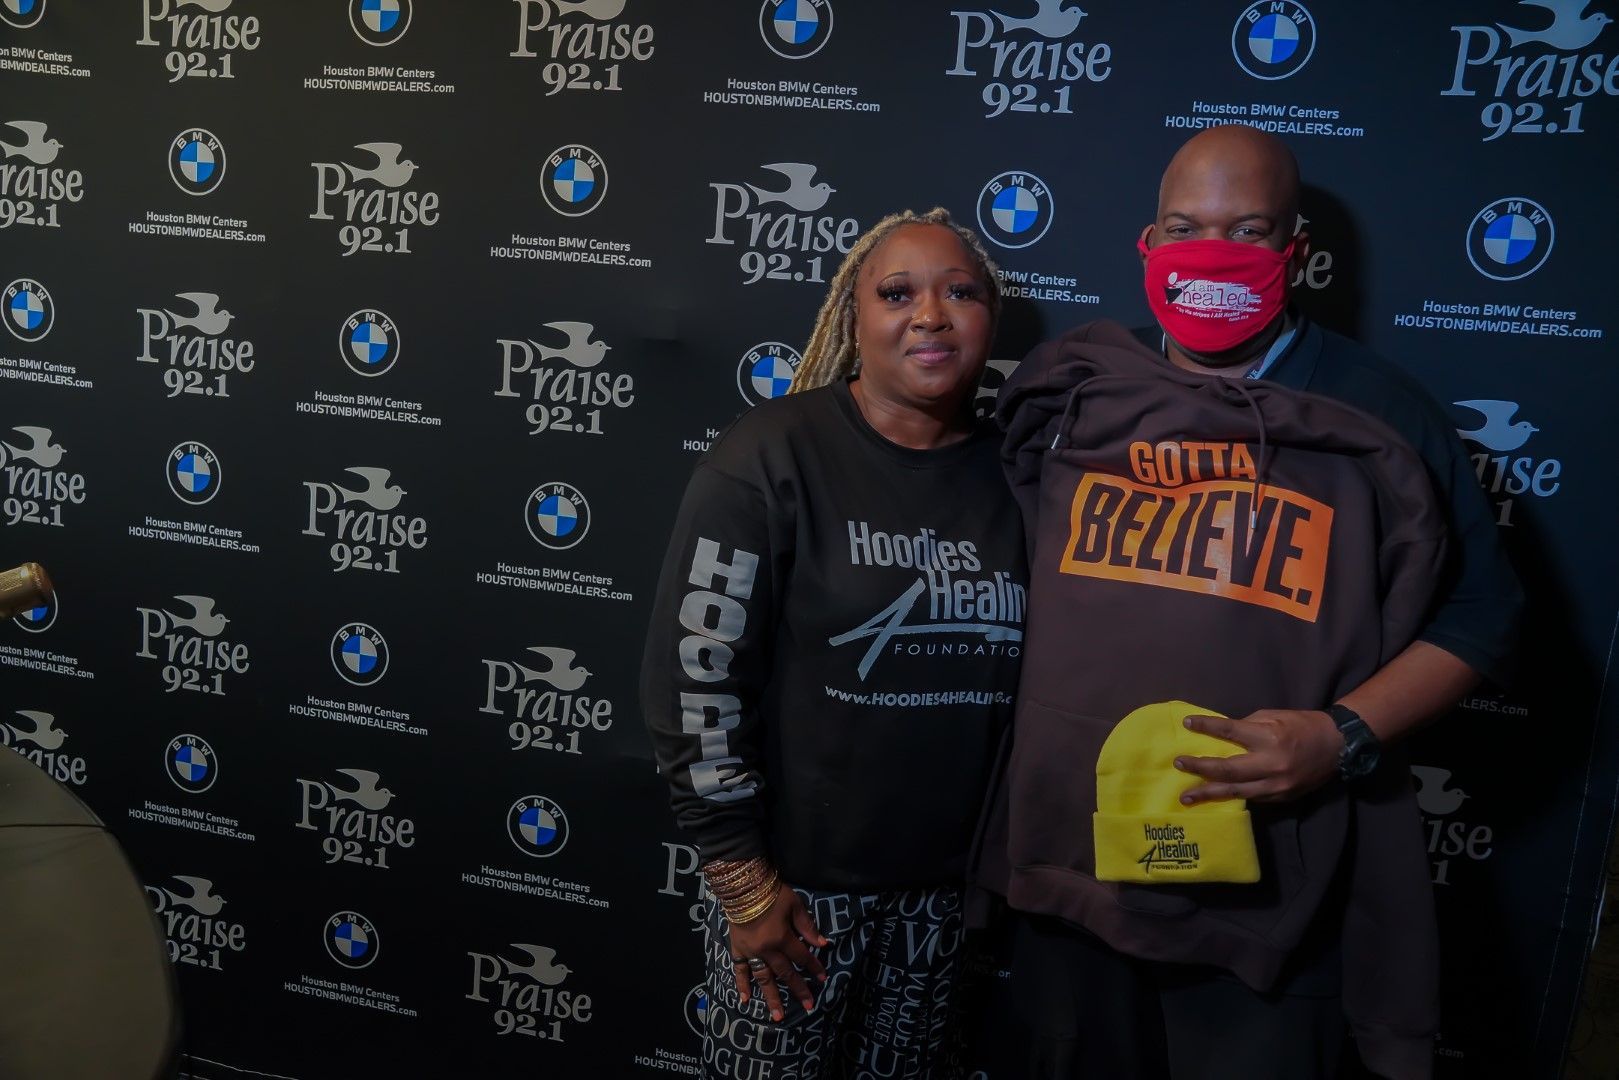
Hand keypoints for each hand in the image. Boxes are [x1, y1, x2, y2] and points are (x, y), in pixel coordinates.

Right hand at [726, 882, 829, 1021]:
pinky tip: (745, 1000)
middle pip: (785, 973)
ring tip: (778, 1016)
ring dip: (772, 997)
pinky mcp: (737, 949)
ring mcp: (750, 952)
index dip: (814, 966)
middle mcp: (766, 950)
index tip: (822, 978)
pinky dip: (741, 985)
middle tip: (808, 1006)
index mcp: (781, 938)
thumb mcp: (794, 905)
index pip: (802, 956)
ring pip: (763, 978)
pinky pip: (739, 970)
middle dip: (798, 989)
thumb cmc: (772, 893)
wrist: (742, 886)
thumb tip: (822, 944)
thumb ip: (807, 926)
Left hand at [1173, 709, 1341, 804]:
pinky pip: (1251, 798)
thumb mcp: (1273, 716)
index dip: (1206, 727)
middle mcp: (1271, 764)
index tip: (1187, 724)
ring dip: (1209, 793)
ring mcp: (1277, 785)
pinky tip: (1215, 798)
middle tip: (1178, 764)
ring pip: (1236, 792)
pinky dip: (1232, 797)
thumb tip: (1221, 735)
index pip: (1230, 732)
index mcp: (1269, 737)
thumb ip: (1247, 726)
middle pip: (1227, 769)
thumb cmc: (1302, 725)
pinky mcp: (1281, 797)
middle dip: (1199, 768)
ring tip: (1186, 797)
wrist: (1337, 746)